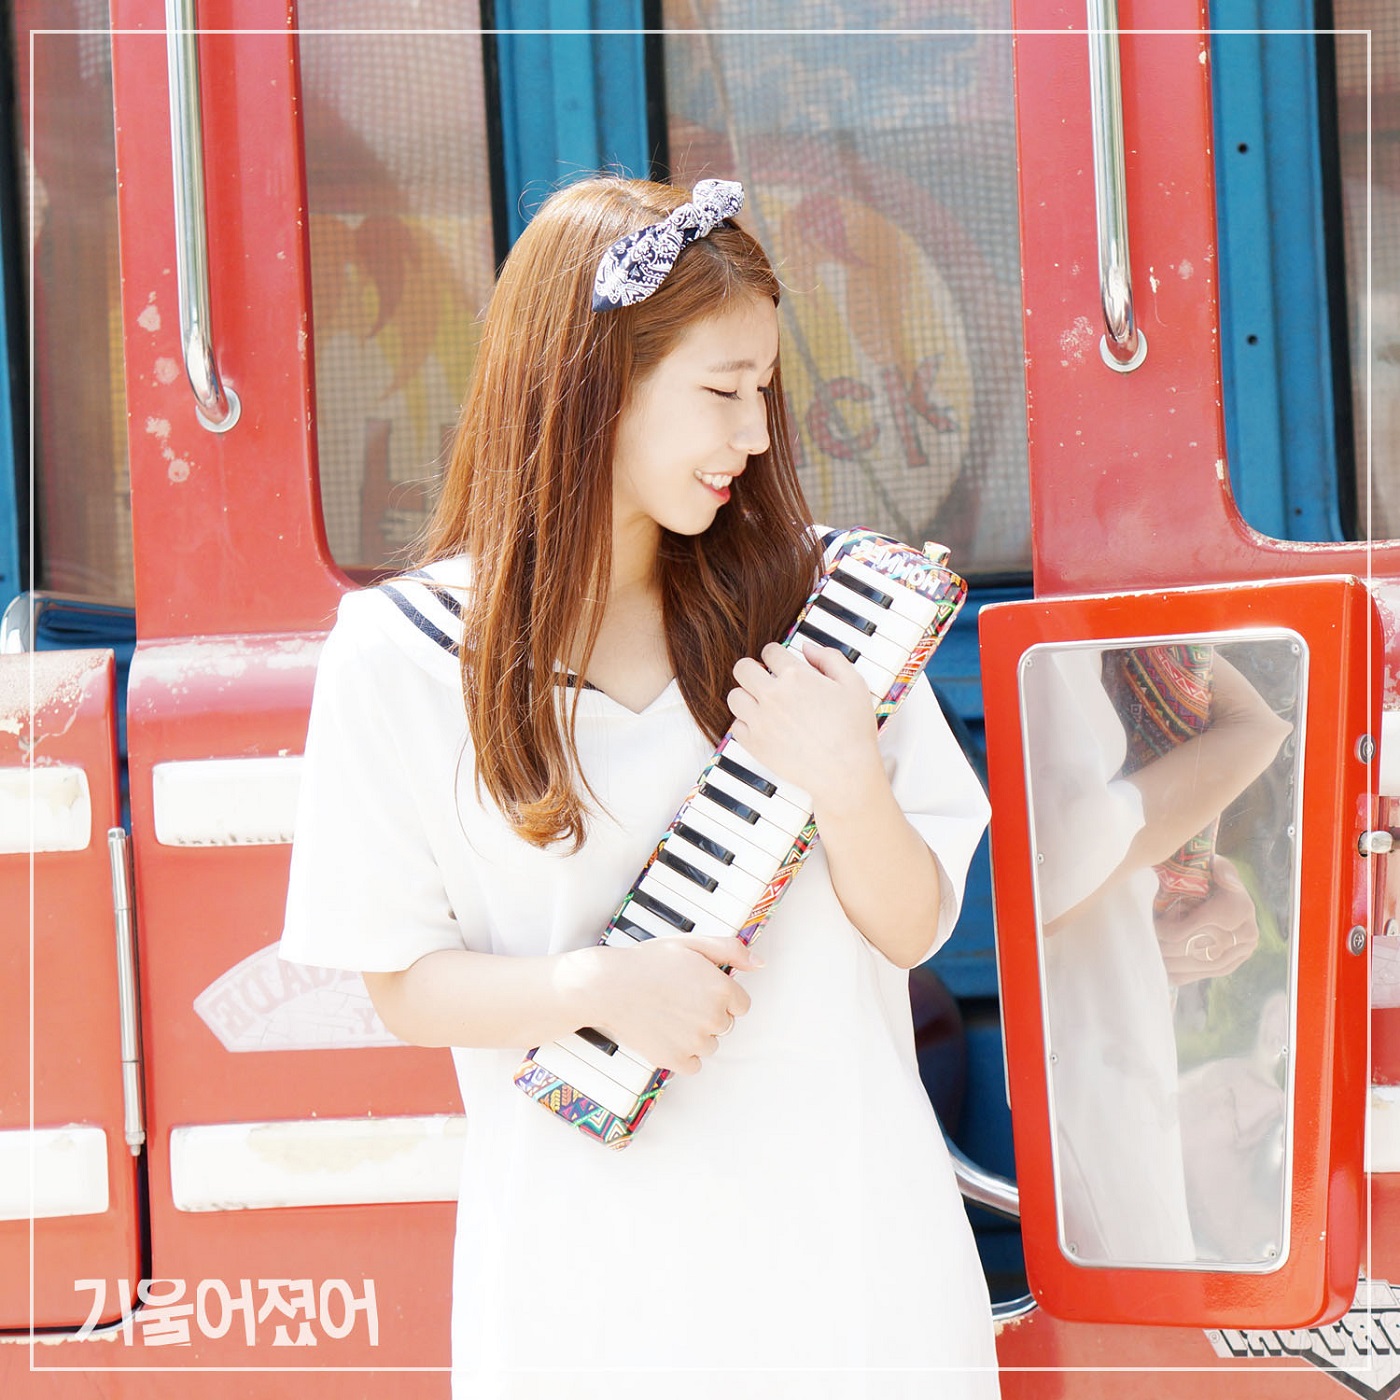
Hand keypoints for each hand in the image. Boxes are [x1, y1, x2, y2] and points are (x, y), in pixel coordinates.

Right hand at [577, 935, 758, 1074]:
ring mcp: (695, 1042)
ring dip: (696, 1034)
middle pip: (725, 1024)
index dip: (720, 995)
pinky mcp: (675, 1060)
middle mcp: (713, 1017)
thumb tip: (760, 963)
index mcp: (721, 989)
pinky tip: (665, 1034)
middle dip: (708, 1013)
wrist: (609, 986)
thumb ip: (731, 951)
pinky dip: (682, 1055)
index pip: (741, 1004)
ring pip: (710, 1045)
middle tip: (679, 998)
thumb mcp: (692, 944)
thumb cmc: (647, 962)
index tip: (699, 989)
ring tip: (669, 1015)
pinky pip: (693, 1065)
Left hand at [728, 641, 880, 807]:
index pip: (769, 651)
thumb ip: (830, 658)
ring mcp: (760, 720)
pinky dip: (746, 724)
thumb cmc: (853, 730)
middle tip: (764, 680)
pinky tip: (762, 726)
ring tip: (761, 704)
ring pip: (734, 696)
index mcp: (796, 676)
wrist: (845, 772)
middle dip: (753, 670)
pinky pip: (736, 726)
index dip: (775, 655)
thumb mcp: (854, 684)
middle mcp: (772, 695)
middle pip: (742, 669)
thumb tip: (807, 647)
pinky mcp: (755, 744)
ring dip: (746, 696)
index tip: (780, 664)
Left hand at [1155, 856, 1259, 985]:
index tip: (1149, 926)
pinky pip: (1205, 974)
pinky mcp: (1234, 963)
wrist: (1228, 891)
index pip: (1192, 929)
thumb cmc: (1212, 873)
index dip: (1166, 930)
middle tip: (1141, 944)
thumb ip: (1220, 869)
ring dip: (1171, 964)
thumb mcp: (1216, 865)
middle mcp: (1245, 934)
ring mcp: (1241, 952)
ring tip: (1148, 958)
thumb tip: (1223, 878)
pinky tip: (1162, 972)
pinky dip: (1182, 974)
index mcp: (1238, 909)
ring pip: (1199, 965)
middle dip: (1164, 948)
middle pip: (1194, 949)